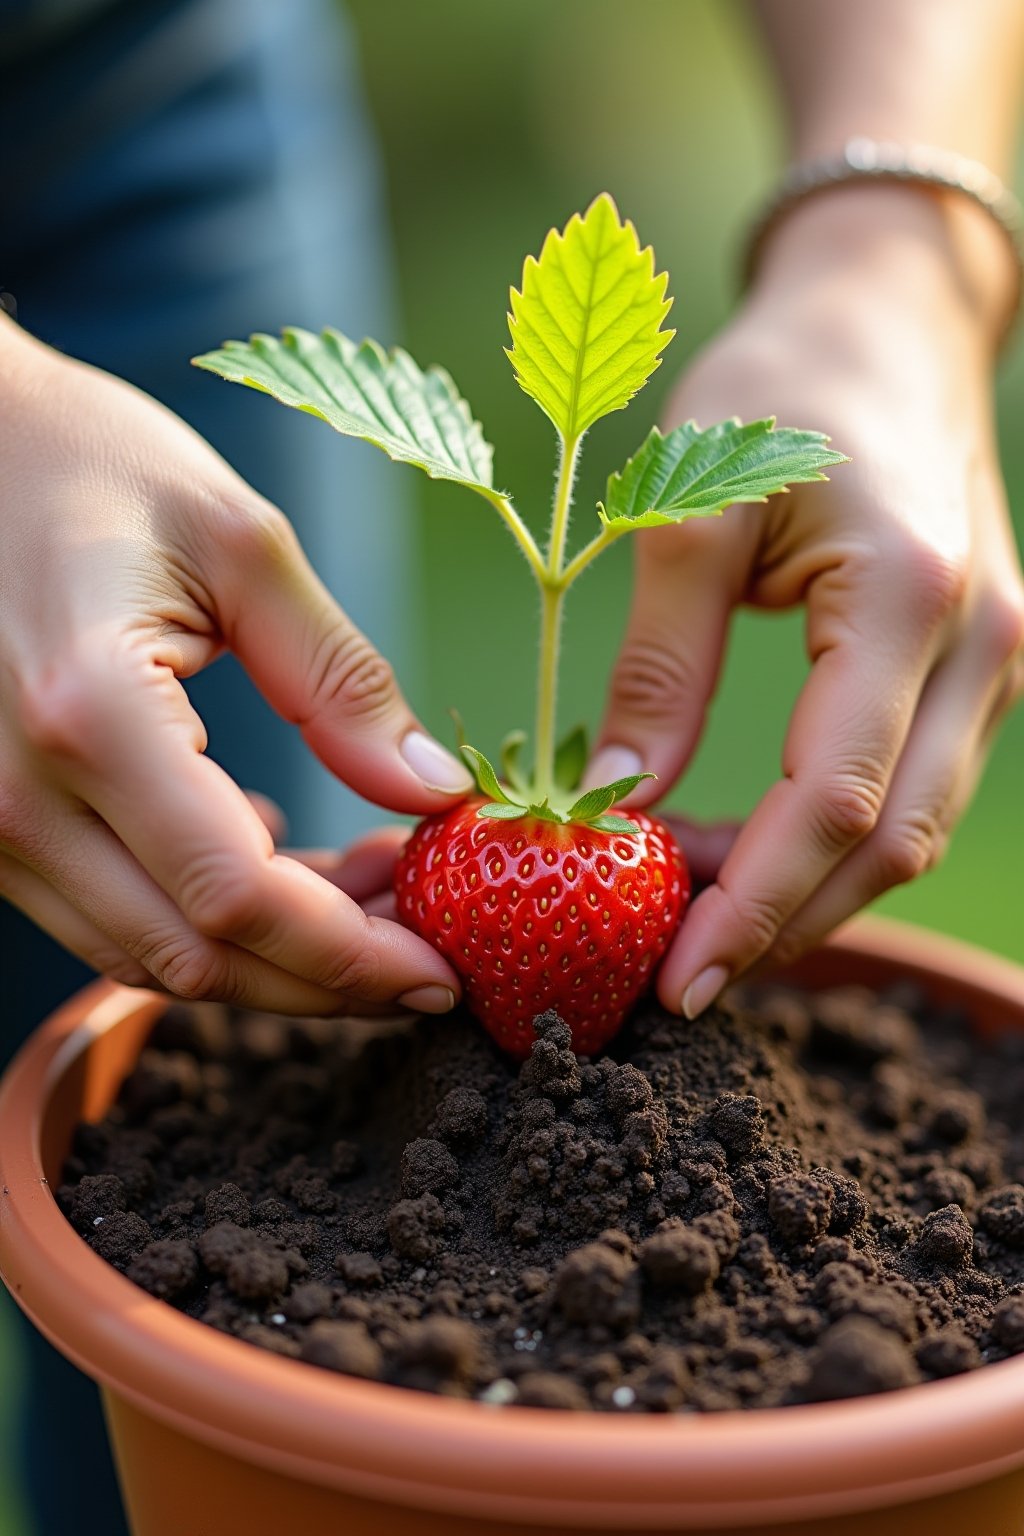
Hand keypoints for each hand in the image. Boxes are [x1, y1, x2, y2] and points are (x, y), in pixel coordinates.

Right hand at [0, 319, 472, 1014]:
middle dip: (329, 975)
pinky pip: (112, 915)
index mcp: (89, 712)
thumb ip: (340, 679)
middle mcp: (20, 793)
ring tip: (377, 887)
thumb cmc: (91, 464)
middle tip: (431, 943)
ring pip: (152, 955)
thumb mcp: (240, 543)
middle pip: (197, 955)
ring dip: (277, 954)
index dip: (351, 954)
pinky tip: (287, 856)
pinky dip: (211, 919)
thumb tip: (435, 793)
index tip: (441, 965)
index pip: (235, 895)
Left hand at [588, 191, 1023, 1015]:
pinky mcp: (976, 671)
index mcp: (907, 596)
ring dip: (806, 894)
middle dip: (779, 924)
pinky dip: (832, 845)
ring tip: (695, 922)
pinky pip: (911, 789)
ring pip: (909, 831)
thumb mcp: (691, 503)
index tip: (673, 979)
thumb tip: (616, 804)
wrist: (886, 321)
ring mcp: (997, 662)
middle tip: (673, 976)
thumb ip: (659, 662)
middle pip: (886, 844)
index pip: (830, 801)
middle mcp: (981, 645)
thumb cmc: (781, 384)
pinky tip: (748, 856)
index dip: (750, 905)